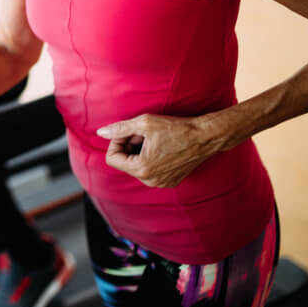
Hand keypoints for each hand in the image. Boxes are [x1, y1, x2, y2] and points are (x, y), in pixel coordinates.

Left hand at [96, 114, 219, 187]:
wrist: (206, 137)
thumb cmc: (176, 128)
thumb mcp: (143, 123)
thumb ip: (119, 129)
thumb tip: (100, 133)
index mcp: (142, 169)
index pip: (112, 158)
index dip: (116, 142)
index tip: (128, 131)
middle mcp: (150, 181)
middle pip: (124, 162)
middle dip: (129, 145)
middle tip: (144, 133)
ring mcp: (161, 183)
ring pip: (136, 166)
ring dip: (139, 151)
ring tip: (154, 139)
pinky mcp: (170, 181)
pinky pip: (149, 170)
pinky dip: (150, 158)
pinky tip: (162, 147)